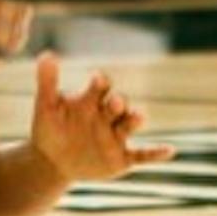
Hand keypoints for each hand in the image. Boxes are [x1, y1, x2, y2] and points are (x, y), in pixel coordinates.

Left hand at [28, 50, 175, 182]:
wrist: (51, 161)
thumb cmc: (49, 129)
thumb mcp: (46, 107)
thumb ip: (47, 81)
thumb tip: (47, 54)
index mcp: (91, 101)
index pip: (99, 88)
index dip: (99, 83)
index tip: (97, 79)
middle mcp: (108, 116)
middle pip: (118, 105)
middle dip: (118, 103)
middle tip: (115, 102)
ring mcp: (117, 136)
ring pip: (130, 124)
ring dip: (135, 120)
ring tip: (138, 117)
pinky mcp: (123, 157)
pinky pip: (143, 155)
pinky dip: (156, 153)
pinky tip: (171, 150)